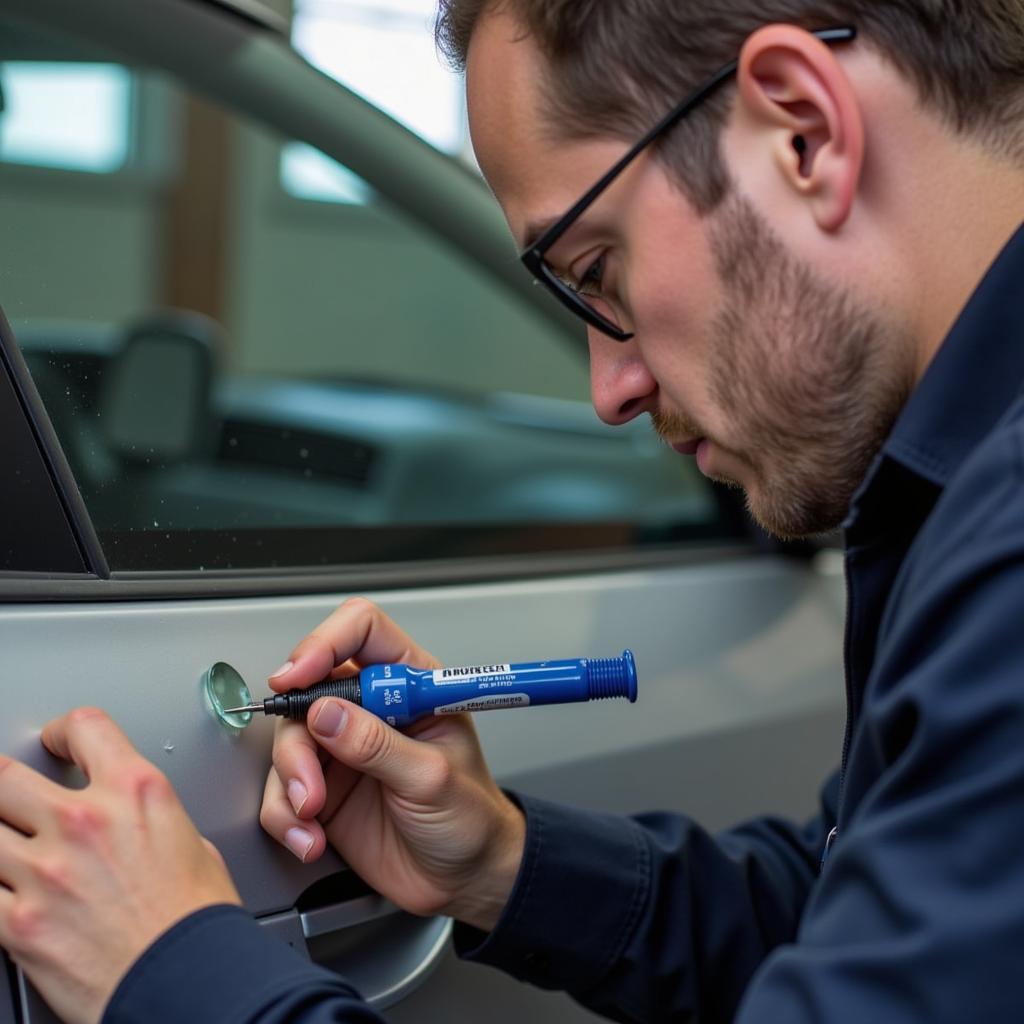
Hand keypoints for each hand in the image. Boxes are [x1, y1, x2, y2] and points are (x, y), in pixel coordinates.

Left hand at [0, 709, 240, 1023]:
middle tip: (10, 792)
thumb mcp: (193, 842)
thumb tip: (142, 827)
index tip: (57, 742)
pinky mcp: (18, 922)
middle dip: (4, 781)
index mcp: (135, 792)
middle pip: (5, 775)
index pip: (85, 727)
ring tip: (8, 843)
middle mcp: (85, 821)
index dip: (62, 731)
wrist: (188, 978)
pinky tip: (5, 888)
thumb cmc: (198, 918)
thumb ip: (153, 821)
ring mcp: (45, 870)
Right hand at [260, 598, 524, 930]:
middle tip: (309, 779)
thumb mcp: (432, 778)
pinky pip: (281, 789)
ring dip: (290, 782)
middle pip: (310, 689)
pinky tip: (310, 837)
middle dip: (298, 737)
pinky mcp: (323, 788)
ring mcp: (344, 748)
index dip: (324, 643)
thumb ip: (377, 745)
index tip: (297, 677)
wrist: (466, 879)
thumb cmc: (471, 818)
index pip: (361, 631)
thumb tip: (326, 713)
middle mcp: (372, 709)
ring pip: (288, 741)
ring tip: (313, 816)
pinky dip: (285, 816)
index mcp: (411, 685)